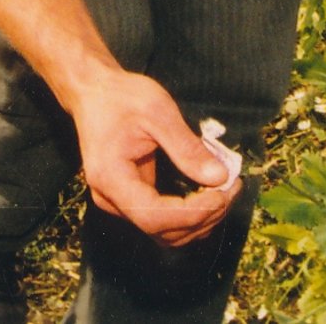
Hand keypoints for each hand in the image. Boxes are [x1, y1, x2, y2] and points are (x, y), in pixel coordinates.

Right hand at [65, 69, 239, 245]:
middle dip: (204, 216)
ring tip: (226, 190)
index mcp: (111, 178)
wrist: (93, 92)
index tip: (224, 192)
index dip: (194, 214)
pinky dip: (188, 214)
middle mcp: (110, 199)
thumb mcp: (158, 112)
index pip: (155, 218)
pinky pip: (162, 220)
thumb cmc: (122, 96)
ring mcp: (117, 202)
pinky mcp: (127, 199)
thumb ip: (187, 147)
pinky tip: (209, 194)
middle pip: (163, 231)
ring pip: (164, 233)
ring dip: (200, 220)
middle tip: (233, 186)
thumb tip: (220, 178)